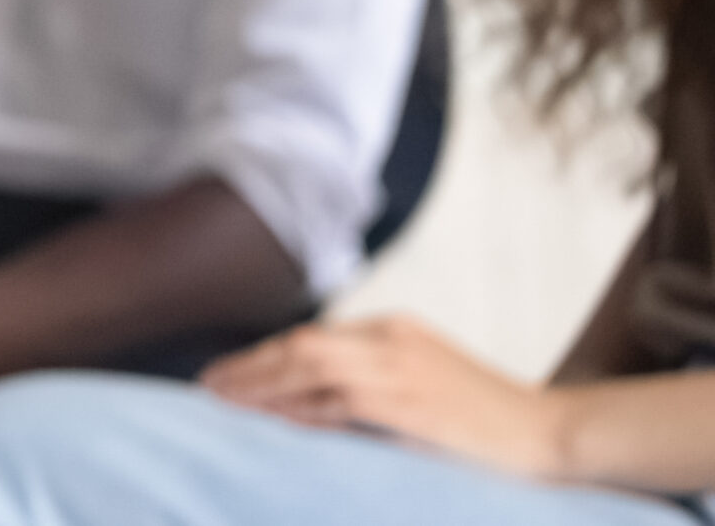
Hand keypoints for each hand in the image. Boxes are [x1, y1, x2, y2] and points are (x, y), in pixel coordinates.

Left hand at [202, 314, 570, 478]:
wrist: (553, 435)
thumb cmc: (488, 418)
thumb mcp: (424, 382)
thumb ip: (371, 381)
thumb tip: (303, 403)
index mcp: (395, 329)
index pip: (313, 337)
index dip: (265, 356)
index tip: (230, 374)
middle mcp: (392, 341)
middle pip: (301, 344)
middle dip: (250, 365)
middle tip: (210, 385)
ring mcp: (401, 371)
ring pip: (310, 365)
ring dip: (261, 383)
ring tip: (224, 399)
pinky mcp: (410, 406)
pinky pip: (339, 403)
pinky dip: (301, 409)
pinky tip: (273, 420)